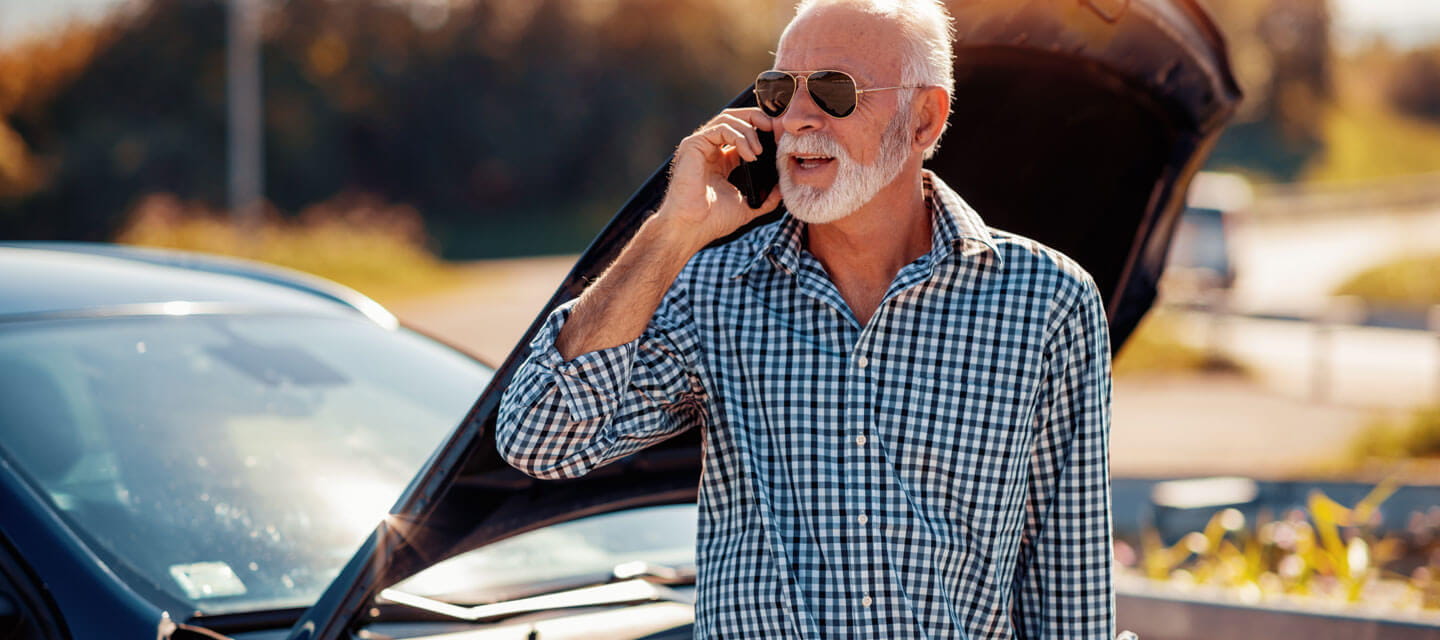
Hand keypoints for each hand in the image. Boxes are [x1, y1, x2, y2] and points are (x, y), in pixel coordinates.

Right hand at [654, 108, 783, 251]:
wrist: (692, 228)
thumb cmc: (712, 220)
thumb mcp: (747, 206)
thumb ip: (766, 198)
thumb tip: (782, 190)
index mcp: (721, 160)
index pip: (742, 133)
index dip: (762, 131)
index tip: (779, 139)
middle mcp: (709, 149)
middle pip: (735, 118)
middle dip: (757, 120)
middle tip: (774, 130)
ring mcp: (700, 146)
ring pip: (728, 118)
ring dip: (750, 130)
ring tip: (759, 150)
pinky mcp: (693, 145)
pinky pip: (721, 128)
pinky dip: (739, 136)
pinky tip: (750, 154)